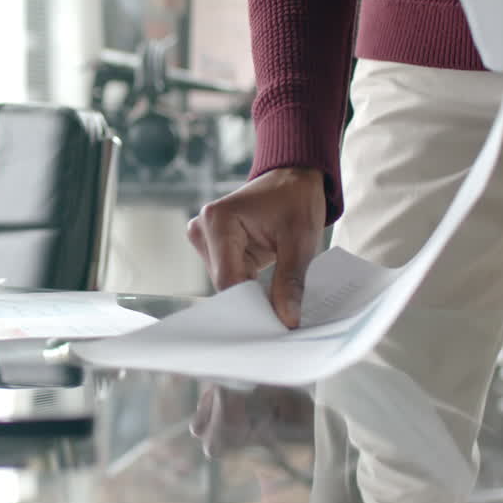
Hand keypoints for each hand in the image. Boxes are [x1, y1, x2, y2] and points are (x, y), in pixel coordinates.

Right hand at [187, 168, 325, 327]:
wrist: (292, 179)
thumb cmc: (296, 201)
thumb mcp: (300, 242)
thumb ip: (291, 282)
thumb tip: (286, 319)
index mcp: (218, 220)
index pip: (228, 278)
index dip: (251, 304)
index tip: (276, 323)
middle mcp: (202, 228)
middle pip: (224, 282)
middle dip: (252, 299)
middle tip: (283, 314)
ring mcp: (203, 237)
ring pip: (225, 282)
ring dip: (250, 291)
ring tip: (277, 293)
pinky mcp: (210, 245)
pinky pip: (228, 275)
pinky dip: (248, 284)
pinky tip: (266, 285)